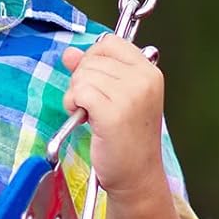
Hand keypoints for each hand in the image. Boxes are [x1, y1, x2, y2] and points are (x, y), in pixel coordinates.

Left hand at [61, 34, 166, 203]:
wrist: (136, 175)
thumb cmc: (126, 138)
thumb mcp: (115, 96)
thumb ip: (93, 70)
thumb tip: (70, 53)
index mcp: (149, 71)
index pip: (110, 42)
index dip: (93, 59)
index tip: (95, 81)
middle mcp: (144, 79)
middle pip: (92, 58)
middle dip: (82, 79)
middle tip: (91, 104)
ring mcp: (131, 95)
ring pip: (83, 74)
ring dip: (76, 94)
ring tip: (89, 114)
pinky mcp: (114, 113)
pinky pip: (79, 92)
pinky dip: (74, 104)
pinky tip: (83, 119)